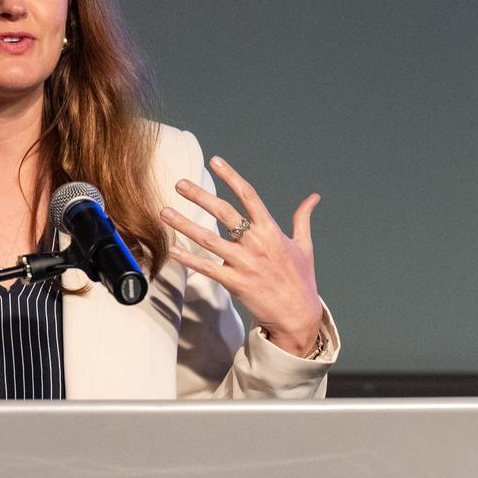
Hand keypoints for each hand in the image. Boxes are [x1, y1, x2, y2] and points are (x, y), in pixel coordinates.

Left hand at [160, 155, 322, 356]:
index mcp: (271, 231)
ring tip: (164, 212)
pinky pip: (206, 268)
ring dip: (184, 225)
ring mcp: (244, 263)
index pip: (249, 196)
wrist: (299, 315)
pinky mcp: (235, 283)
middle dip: (200, 196)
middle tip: (179, 183)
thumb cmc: (302, 280)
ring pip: (208, 239)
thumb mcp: (305, 246)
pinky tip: (172, 250)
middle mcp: (256, 243)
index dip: (231, 176)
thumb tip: (314, 197)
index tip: (215, 161)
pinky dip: (188, 260)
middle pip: (224, 213)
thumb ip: (303, 219)